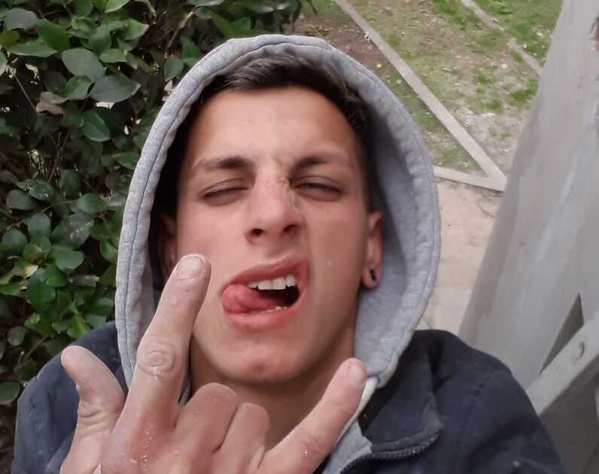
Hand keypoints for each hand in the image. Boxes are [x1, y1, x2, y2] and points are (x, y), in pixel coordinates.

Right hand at [60, 254, 366, 472]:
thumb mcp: (90, 473)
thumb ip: (95, 414)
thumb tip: (77, 355)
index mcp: (137, 443)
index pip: (159, 360)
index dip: (177, 310)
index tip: (196, 265)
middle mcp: (185, 457)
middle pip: (218, 394)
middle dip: (204, 413)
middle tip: (185, 453)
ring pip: (253, 415)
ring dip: (236, 435)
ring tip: (209, 472)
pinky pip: (311, 442)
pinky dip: (336, 407)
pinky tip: (357, 372)